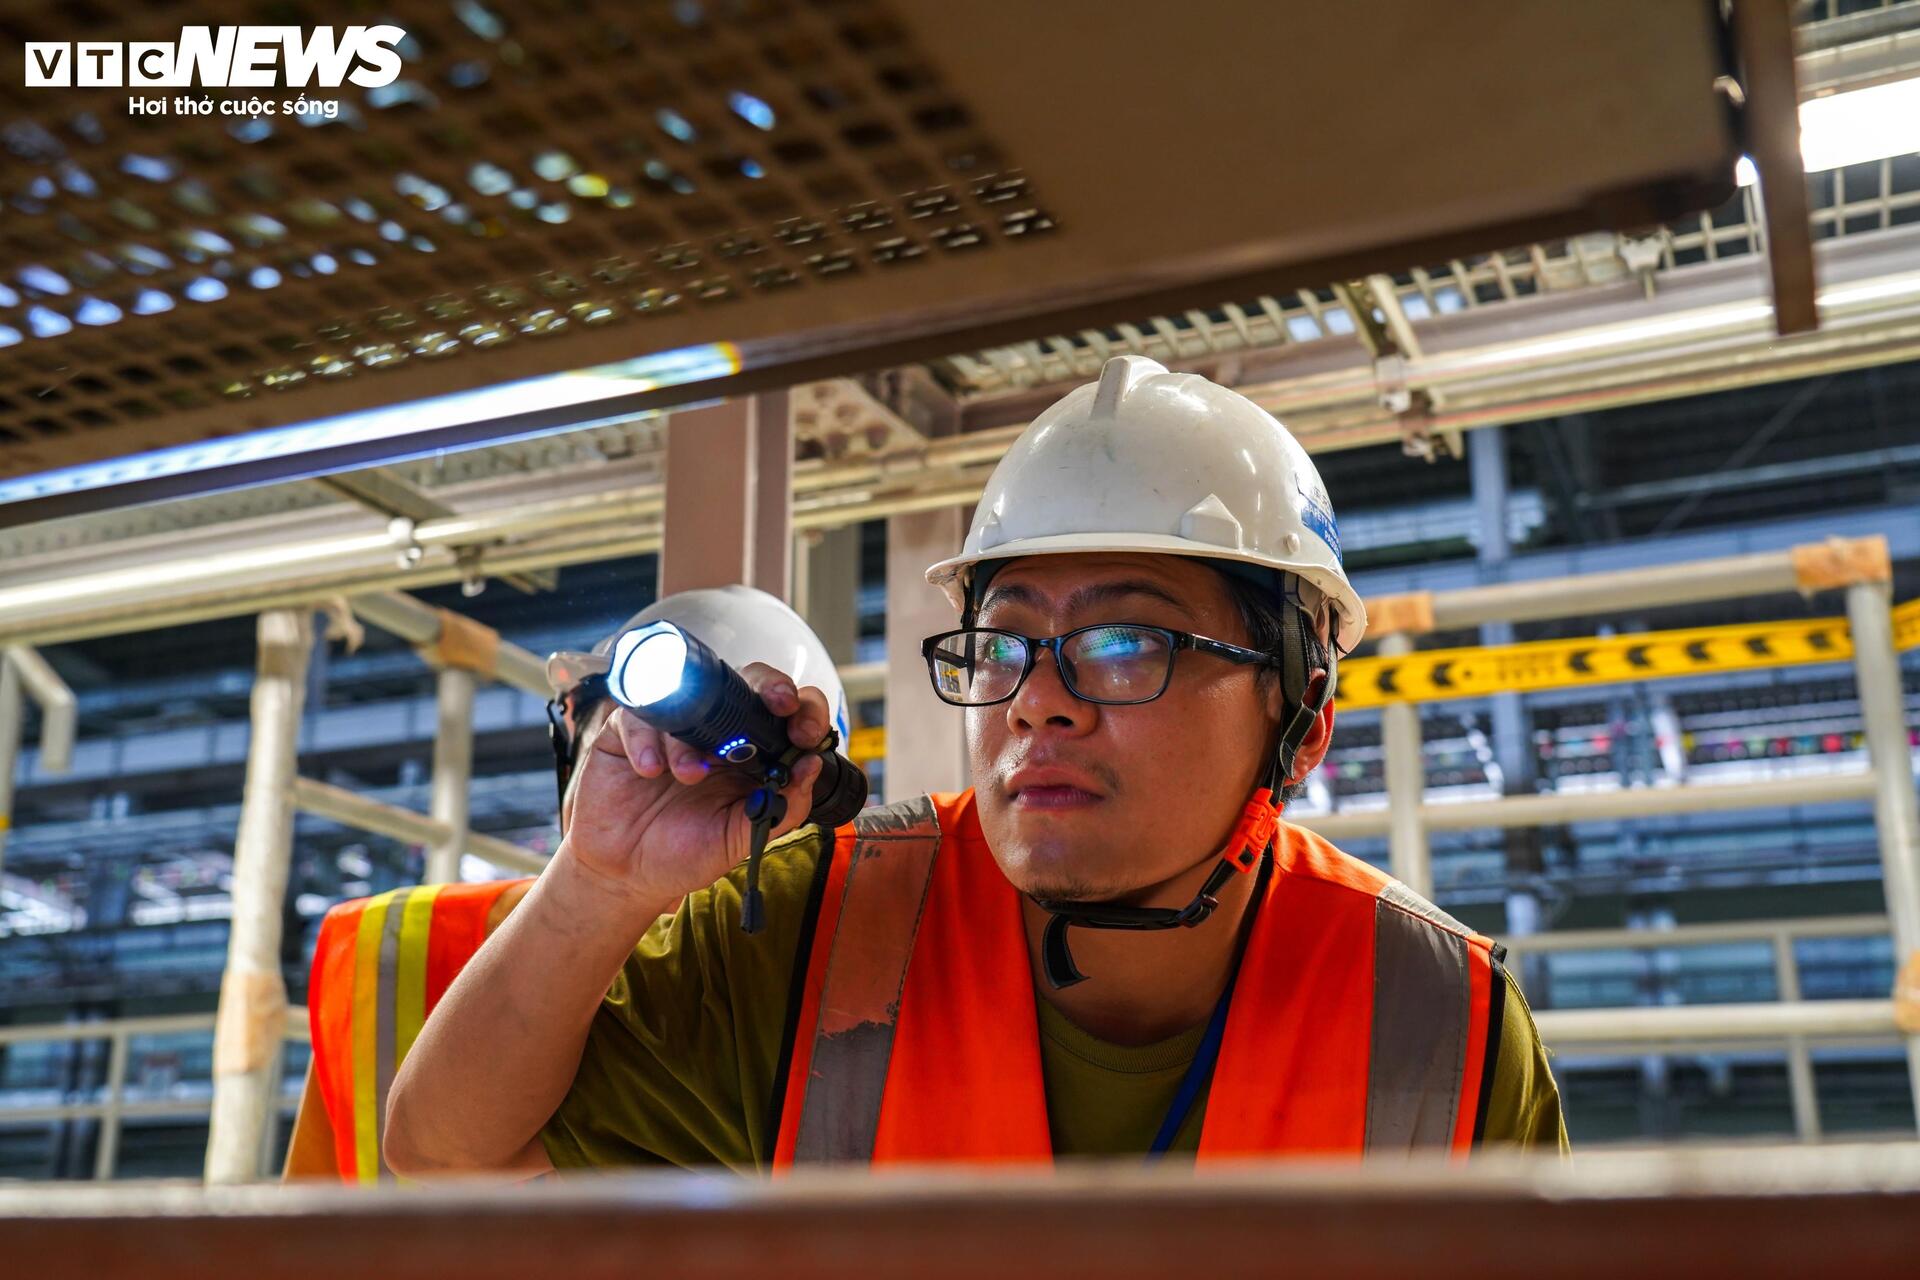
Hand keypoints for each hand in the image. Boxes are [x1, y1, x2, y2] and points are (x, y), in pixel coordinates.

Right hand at [557, 663, 831, 910]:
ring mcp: (674, 728)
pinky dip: (646, 739)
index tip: (805, 731)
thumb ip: (782, 807)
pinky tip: (648, 770)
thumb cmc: (685, 853)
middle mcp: (719, 733)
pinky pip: (640, 713)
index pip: (789, 714)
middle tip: (774, 705)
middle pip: (752, 682)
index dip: (805, 711)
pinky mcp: (629, 731)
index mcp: (754, 755)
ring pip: (694, 696)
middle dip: (769, 686)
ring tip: (688, 776)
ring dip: (695, 735)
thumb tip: (813, 765)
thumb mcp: (740, 839)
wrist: (626, 873)